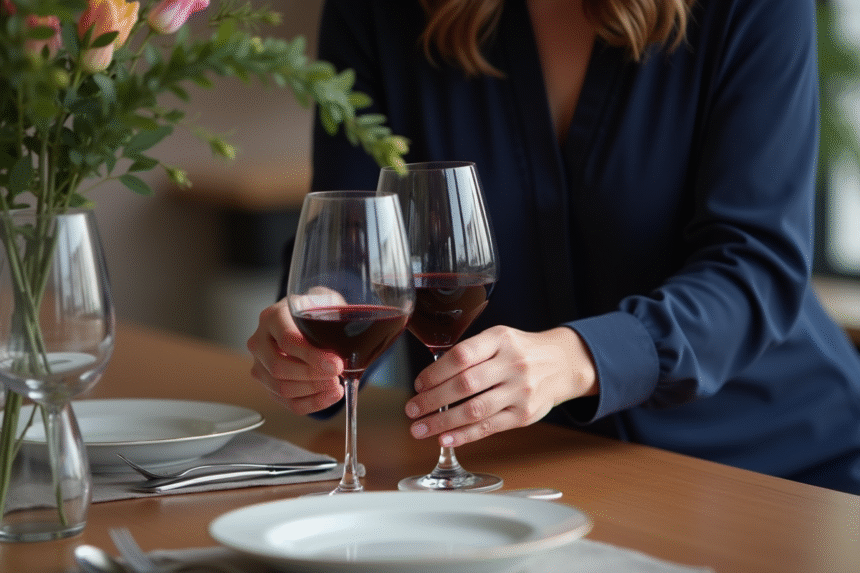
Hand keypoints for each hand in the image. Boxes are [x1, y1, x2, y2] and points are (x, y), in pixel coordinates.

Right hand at [247, 298, 343, 414]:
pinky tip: (330, 396)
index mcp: (272, 317)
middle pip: (279, 367)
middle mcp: (259, 341)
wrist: (305, 317)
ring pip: (281, 388)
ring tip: (336, 385)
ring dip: (313, 391)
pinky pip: (287, 402)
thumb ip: (334, 316)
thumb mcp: (325, 304)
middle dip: (312, 376)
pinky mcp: (268, 384)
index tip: (336, 365)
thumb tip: (355, 332)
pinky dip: (312, 403)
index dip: (312, 356)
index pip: (287, 340)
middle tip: (337, 376)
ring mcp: (260, 365)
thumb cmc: (315, 310)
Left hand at [404, 325, 597, 446]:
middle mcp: (512, 364)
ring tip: (419, 429)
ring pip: (475, 410)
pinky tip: (445, 439)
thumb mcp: (498, 338)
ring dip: (442, 422)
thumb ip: (470, 353)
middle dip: (432, 400)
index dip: (435, 372)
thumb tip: (430, 378)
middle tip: (411, 409)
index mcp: (500, 340)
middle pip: (465, 385)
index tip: (418, 384)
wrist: (563, 364)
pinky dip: (464, 435)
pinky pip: (489, 428)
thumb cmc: (521, 351)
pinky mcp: (524, 415)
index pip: (462, 356)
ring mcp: (520, 391)